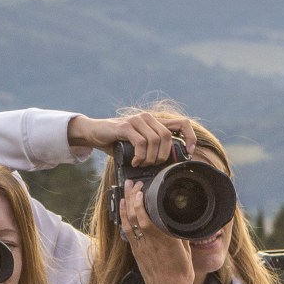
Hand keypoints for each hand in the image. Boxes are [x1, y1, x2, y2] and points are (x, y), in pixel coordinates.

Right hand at [67, 110, 196, 165]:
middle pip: (168, 137)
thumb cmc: (116, 142)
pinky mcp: (126, 126)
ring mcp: (137, 120)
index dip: (190, 137)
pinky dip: (140, 156)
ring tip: (141, 164)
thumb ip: (150, 148)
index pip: (182, 123)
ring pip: (155, 140)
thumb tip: (166, 164)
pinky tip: (135, 162)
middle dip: (163, 155)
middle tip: (153, 165)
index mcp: (154, 122)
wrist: (93, 133)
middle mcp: (148, 118)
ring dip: (150, 158)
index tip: (188, 151)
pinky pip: (141, 142)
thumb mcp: (137, 145)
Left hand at [123, 180, 195, 283]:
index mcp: (165, 241)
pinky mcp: (136, 253)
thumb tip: (178, 223)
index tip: (141, 188)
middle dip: (131, 197)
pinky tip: (124, 211)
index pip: (147, 217)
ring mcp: (141, 248)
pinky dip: (124, 219)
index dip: (140, 201)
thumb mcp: (187, 254)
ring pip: (128, 223)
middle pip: (134, 216)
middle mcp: (149, 243)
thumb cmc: (180, 276)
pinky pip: (127, 233)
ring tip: (125, 192)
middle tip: (131, 183)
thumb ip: (181, 237)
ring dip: (125, 206)